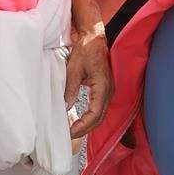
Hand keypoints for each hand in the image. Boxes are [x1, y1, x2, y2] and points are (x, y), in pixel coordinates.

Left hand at [64, 24, 110, 140]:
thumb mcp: (74, 69)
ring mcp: (108, 92)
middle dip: (84, 130)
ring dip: (87, 125)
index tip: (70, 132)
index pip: (95, 114)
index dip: (83, 126)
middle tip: (68, 136)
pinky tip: (77, 120)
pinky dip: (89, 118)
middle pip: (99, 119)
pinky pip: (98, 109)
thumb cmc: (86, 50)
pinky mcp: (104, 91)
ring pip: (99, 116)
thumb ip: (71, 89)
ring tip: (71, 130)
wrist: (95, 38)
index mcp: (102, 87)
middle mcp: (108, 92)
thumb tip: (65, 107)